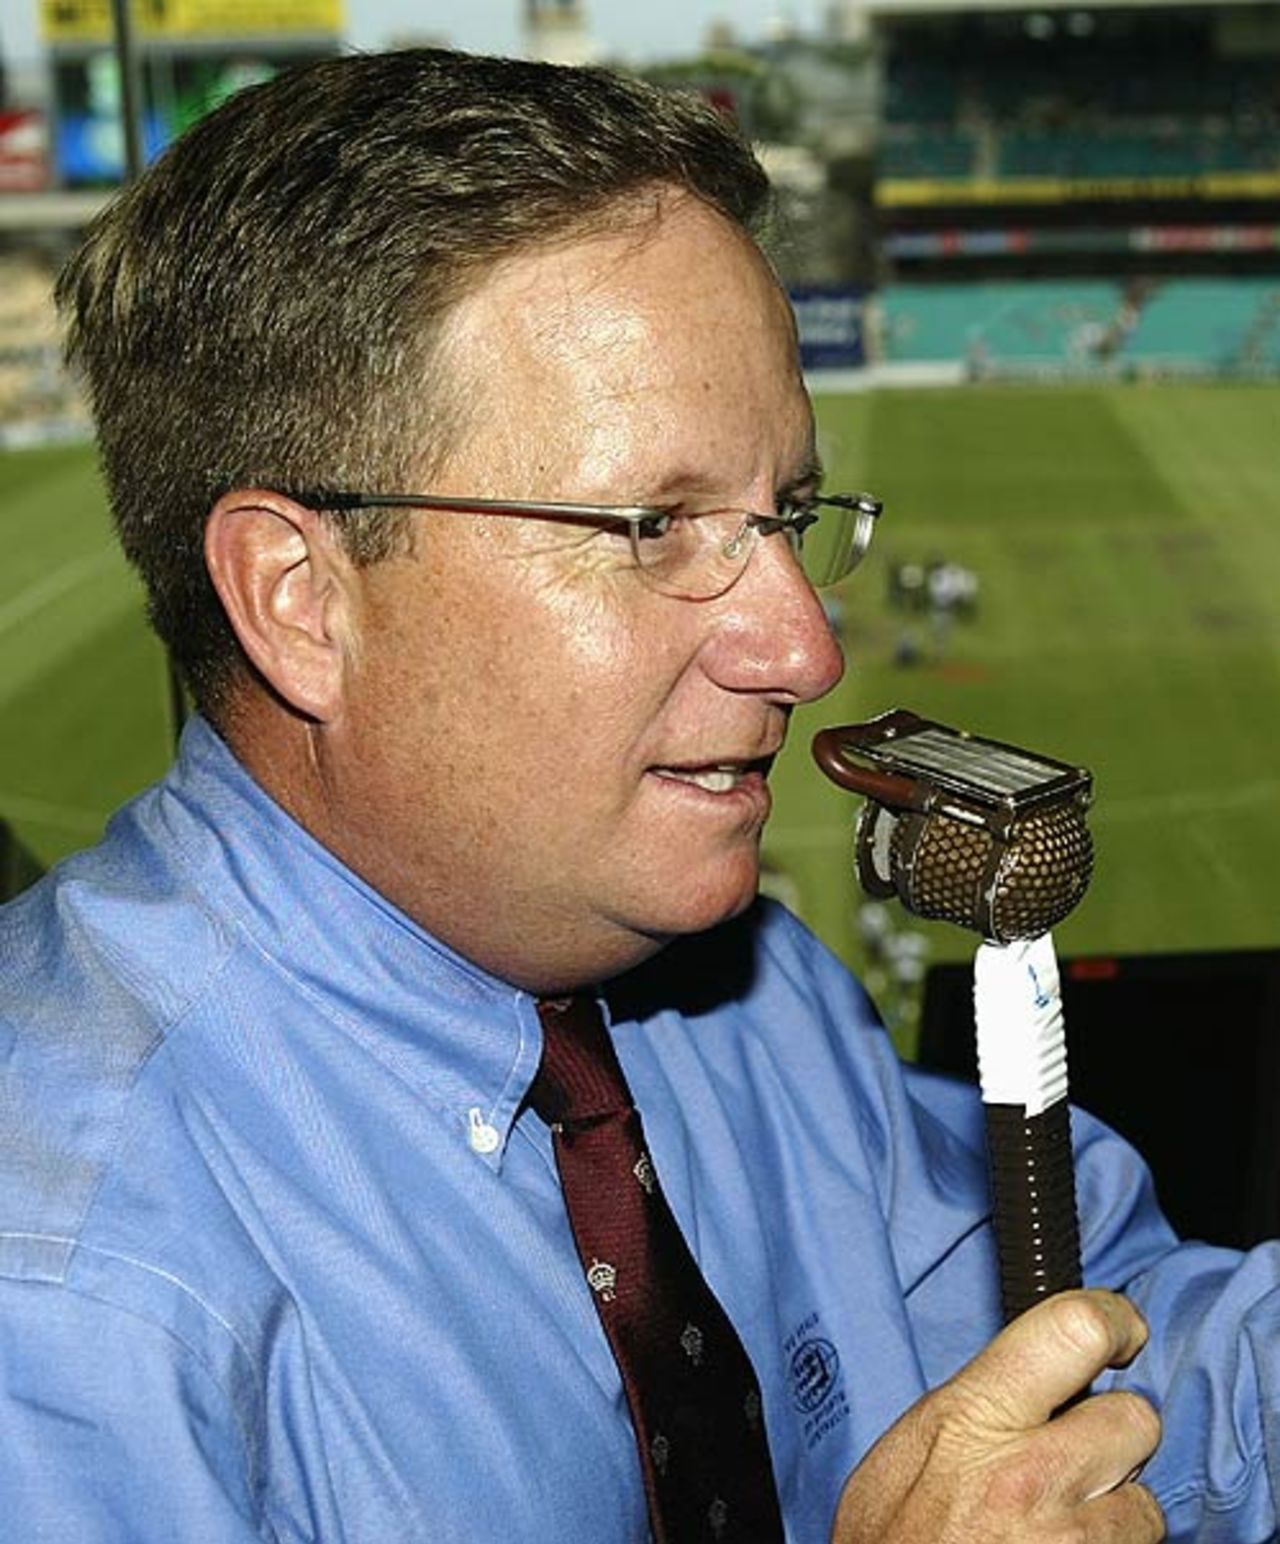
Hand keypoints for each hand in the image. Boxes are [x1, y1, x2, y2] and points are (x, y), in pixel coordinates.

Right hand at [831, 1289, 1162, 1542]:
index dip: (1112, 1321)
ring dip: (1116, 1515)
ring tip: (1064, 1530)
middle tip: (1080, 1453)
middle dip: (1114, 1436)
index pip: (1075, 1329)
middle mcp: (1034, 1474)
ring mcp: (1075, 1542)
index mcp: (975, 1418)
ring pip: (1147, 1506)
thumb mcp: (899, 1460)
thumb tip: (1013, 1381)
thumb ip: (964, 1411)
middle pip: (1136, 1418)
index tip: (1118, 1330)